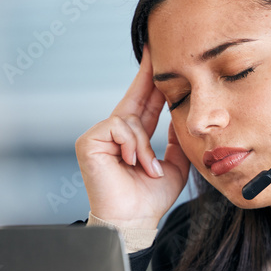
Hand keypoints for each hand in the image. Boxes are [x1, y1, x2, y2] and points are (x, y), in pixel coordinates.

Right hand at [75, 45, 190, 228]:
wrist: (134, 220)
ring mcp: (99, 136)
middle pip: (134, 96)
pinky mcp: (89, 141)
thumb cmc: (151, 198)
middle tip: (155, 50)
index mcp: (134, 136)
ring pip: (129, 119)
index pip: (145, 102)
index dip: (153, 81)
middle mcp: (115, 132)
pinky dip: (132, 146)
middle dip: (147, 76)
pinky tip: (134, 164)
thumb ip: (176, 139)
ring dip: (145, 146)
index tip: (160, 59)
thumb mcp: (173, 164)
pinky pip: (118, 128)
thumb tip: (182, 114)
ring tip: (150, 170)